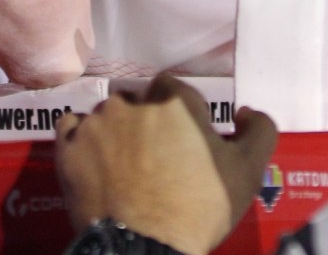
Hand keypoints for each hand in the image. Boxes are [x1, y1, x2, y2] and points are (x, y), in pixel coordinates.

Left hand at [55, 75, 277, 254]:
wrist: (145, 252)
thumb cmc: (199, 209)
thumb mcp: (247, 172)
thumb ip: (259, 130)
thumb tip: (246, 112)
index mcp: (173, 100)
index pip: (175, 89)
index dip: (183, 115)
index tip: (186, 142)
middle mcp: (129, 102)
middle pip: (139, 100)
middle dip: (147, 121)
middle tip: (157, 157)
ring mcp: (93, 125)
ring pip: (106, 115)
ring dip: (116, 131)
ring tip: (125, 166)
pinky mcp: (67, 149)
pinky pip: (70, 129)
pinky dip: (81, 139)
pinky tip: (94, 160)